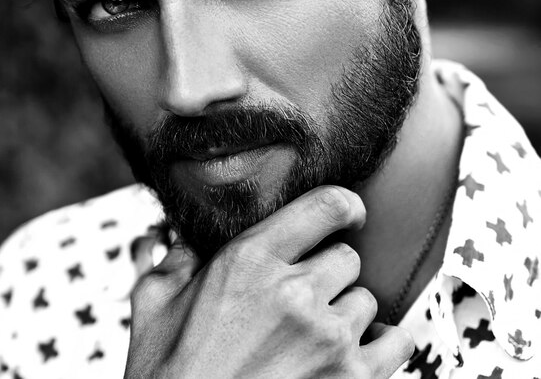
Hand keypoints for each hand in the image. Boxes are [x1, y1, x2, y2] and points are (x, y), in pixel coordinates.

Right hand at [124, 185, 413, 377]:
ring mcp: (328, 339)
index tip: (348, 213)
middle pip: (347, 256)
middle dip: (329, 271)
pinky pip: (395, 341)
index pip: (325, 205)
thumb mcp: (153, 305)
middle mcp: (294, 294)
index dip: (345, 204)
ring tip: (314, 333)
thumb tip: (179, 236)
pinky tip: (354, 349)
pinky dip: (380, 343)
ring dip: (345, 311)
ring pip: (366, 298)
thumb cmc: (167, 378)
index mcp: (250, 261)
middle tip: (305, 294)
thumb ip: (172, 259)